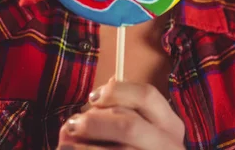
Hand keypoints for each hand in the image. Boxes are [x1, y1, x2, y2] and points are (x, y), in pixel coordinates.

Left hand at [57, 78, 184, 148]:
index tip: (92, 97)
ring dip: (85, 148)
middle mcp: (170, 145)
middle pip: (129, 125)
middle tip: (73, 124)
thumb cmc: (136, 145)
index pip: (146, 95)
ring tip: (65, 146)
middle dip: (95, 123)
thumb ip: (121, 111)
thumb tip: (96, 97)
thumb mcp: (139, 130)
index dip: (117, 91)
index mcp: (170, 125)